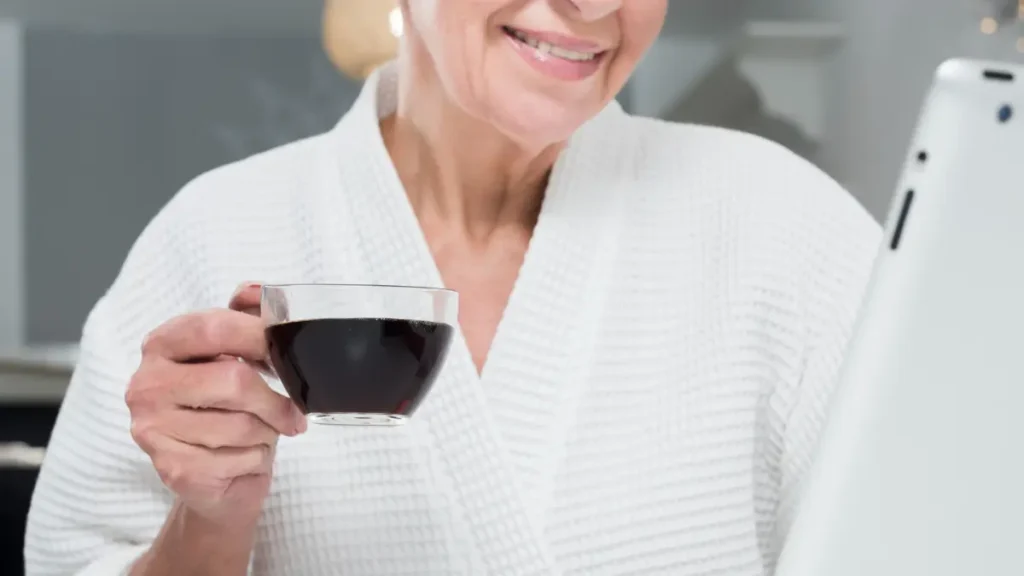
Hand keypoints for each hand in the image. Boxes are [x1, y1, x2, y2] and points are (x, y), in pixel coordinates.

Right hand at [126, 283, 305, 526]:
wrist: (210, 475)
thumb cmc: (225, 407)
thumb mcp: (234, 355)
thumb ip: (246, 317)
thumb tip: (255, 291)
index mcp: (161, 345)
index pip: (214, 328)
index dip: (259, 336)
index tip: (286, 351)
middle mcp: (147, 384)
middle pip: (233, 381)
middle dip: (274, 401)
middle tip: (291, 412)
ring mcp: (153, 429)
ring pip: (242, 425)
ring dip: (267, 433)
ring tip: (260, 434)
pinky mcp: (172, 469)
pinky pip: (239, 459)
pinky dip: (257, 460)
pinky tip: (244, 458)